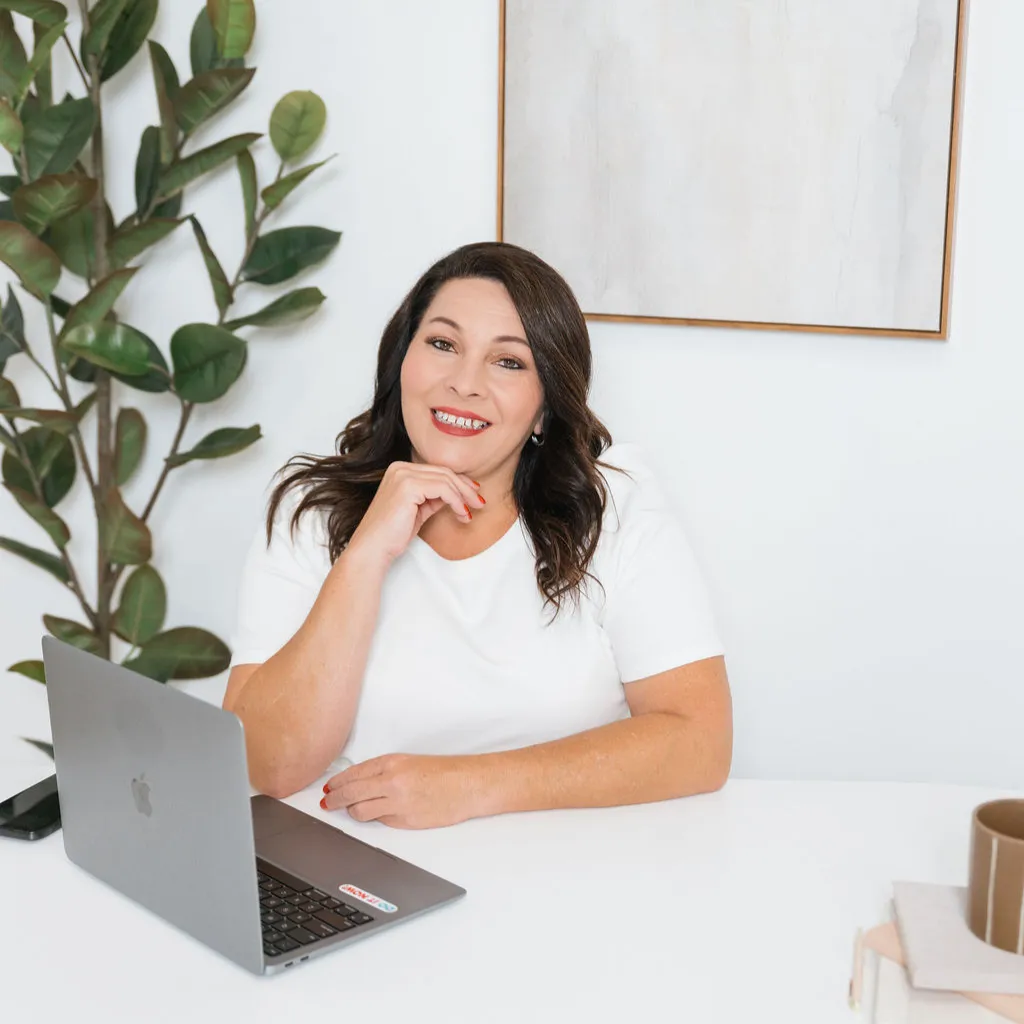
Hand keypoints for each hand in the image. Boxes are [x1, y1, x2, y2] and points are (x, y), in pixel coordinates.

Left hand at [321, 753, 485, 828]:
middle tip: (327, 803)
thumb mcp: (409, 762)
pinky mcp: (404, 820)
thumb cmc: (443, 772)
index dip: (336, 783)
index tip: (328, 788)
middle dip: (334, 800)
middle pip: (350, 794)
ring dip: (353, 812)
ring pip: (360, 812)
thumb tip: (358, 784)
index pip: (353, 774)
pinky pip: (381, 822)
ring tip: (353, 810)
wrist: (467, 785)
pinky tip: (380, 814)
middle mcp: (391, 781)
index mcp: (391, 762)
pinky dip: (377, 818)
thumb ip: (383, 771)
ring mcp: (397, 802)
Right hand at [344, 462, 484, 569]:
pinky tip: (462, 514)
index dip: (459, 482)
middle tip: (480, 502)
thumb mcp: (419, 510)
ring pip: (446, 479)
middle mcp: (399, 468)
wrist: (373, 549)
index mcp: (399, 470)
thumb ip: (434, 498)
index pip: (437, 471)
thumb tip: (456, 494)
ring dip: (463, 496)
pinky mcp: (408, 486)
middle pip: (444, 472)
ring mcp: (402, 475)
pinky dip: (456, 501)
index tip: (473, 495)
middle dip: (465, 488)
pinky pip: (443, 489)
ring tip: (470, 512)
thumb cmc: (393, 534)